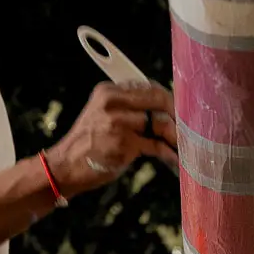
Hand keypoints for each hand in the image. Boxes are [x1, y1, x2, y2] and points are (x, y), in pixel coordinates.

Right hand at [45, 80, 176, 195]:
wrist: (65, 167)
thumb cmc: (88, 144)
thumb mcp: (102, 115)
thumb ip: (127, 108)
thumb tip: (161, 109)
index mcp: (107, 91)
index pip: (146, 86)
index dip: (167, 97)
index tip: (178, 107)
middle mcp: (112, 102)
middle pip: (157, 99)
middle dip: (176, 113)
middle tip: (188, 124)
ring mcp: (118, 122)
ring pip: (159, 122)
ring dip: (174, 135)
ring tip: (182, 143)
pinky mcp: (124, 143)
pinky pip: (155, 146)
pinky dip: (168, 154)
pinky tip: (175, 158)